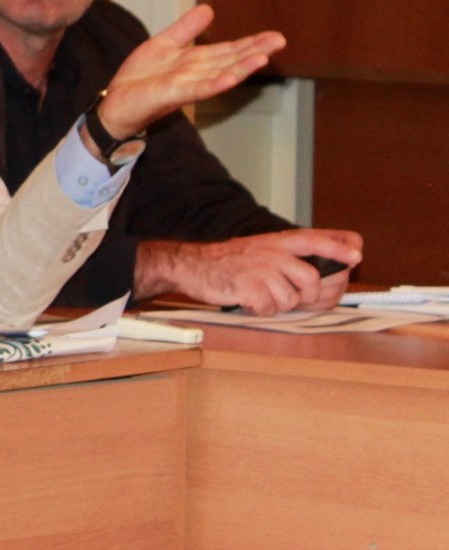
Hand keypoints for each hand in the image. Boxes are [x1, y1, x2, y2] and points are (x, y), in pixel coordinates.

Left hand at [95, 4, 283, 142]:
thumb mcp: (164, 44)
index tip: (274, 35)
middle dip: (255, 50)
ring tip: (264, 58)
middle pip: (230, 60)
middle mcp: (197, 73)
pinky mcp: (173, 94)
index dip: (251, 42)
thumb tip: (209, 9)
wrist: (116, 102)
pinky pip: (198, 89)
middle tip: (280, 41)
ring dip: (241, 67)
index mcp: (196, 60)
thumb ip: (186, 28)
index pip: (229, 50)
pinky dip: (215, 84)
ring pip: (220, 74)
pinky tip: (231, 79)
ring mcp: (187, 85)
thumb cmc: (141, 78)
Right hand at [134, 228, 362, 313]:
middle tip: (296, 297)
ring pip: (292, 299)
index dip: (339, 248)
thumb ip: (292, 258)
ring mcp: (261, 268)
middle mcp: (273, 251)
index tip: (356, 257)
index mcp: (278, 241)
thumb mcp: (262, 249)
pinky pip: (270, 308)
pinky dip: (261, 309)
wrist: (193, 265)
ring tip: (261, 294)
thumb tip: (326, 278)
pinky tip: (248, 298)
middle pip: (312, 278)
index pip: (316, 240)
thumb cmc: (231, 262)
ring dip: (278, 304)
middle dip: (310, 296)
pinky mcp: (249, 286)